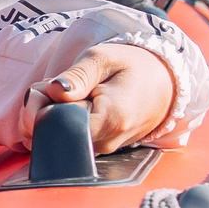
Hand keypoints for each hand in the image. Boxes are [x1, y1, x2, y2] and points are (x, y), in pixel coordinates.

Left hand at [22, 44, 176, 151]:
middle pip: (56, 132)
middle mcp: (107, 141)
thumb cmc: (133, 67)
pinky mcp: (101, 147)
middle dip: (44, 107)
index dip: (43, 107)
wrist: (165, 84)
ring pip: (61, 136)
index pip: (59, 125)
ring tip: (70, 91)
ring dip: (54, 112)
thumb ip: (77, 75)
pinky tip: (76, 103)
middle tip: (54, 85)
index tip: (46, 87)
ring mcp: (104, 148)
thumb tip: (53, 91)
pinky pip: (72, 137)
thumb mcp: (103, 58)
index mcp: (111, 119)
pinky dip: (65, 119)